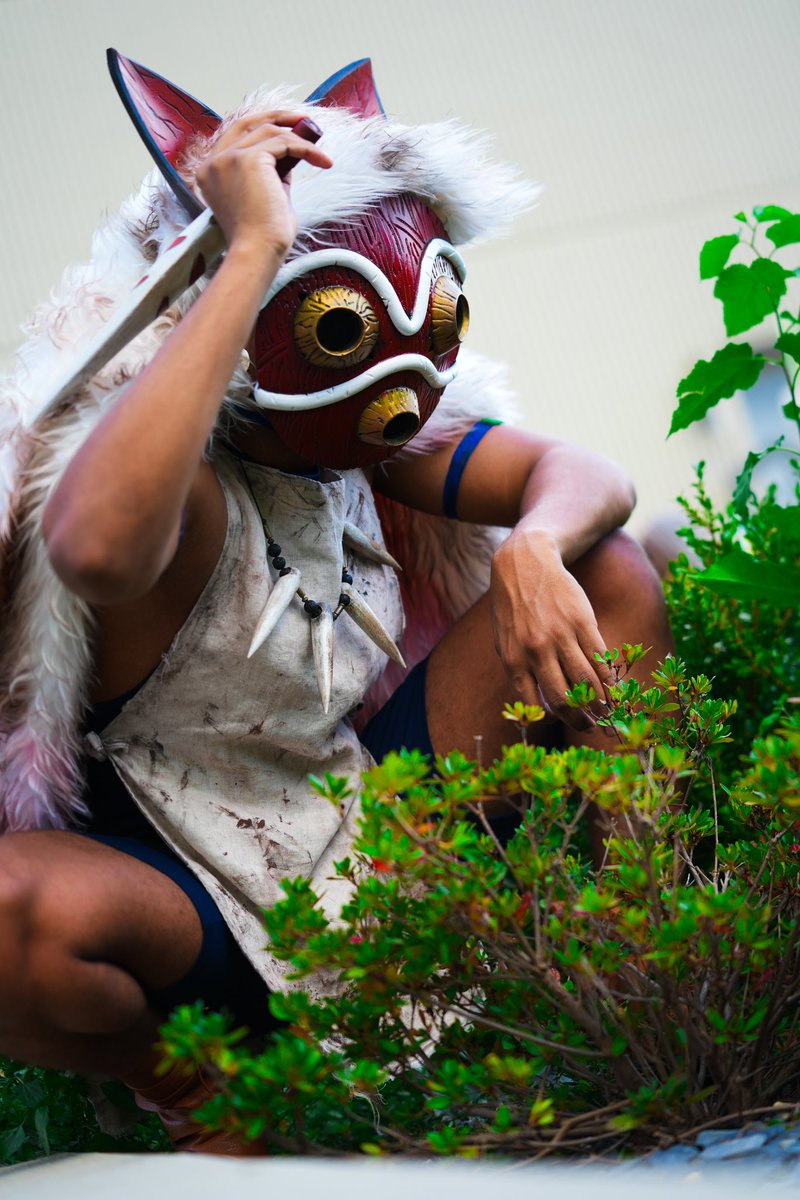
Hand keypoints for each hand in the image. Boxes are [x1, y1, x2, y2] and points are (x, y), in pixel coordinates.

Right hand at [195, 111, 332, 265]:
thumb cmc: (261, 238)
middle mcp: (214, 162)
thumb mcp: (263, 198)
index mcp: (210, 172)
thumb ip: (270, 176)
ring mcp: (228, 158)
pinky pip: (284, 142)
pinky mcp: (247, 159)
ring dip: (299, 139)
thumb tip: (288, 158)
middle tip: (304, 121)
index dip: (261, 126)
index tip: (287, 128)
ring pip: (269, 132)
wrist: (257, 253)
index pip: (235, 136)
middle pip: (247, 123)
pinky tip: (323, 162)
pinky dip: (307, 150)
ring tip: (320, 155)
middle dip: (277, 117)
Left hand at [489, 530, 611, 729]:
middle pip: (564, 698)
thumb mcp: (503, 640)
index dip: (553, 718)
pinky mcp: (583, 621)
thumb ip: (517, 669)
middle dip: (579, 718)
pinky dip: (609, 678)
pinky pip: (599, 658)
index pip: (535, 702)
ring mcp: (561, 635)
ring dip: (600, 703)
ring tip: (607, 713)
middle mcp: (536, 650)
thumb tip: (537, 703)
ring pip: (586, 681)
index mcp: (513, 659)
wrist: (526, 563)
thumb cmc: (513, 606)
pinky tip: (614, 688)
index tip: (564, 721)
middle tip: (589, 726)